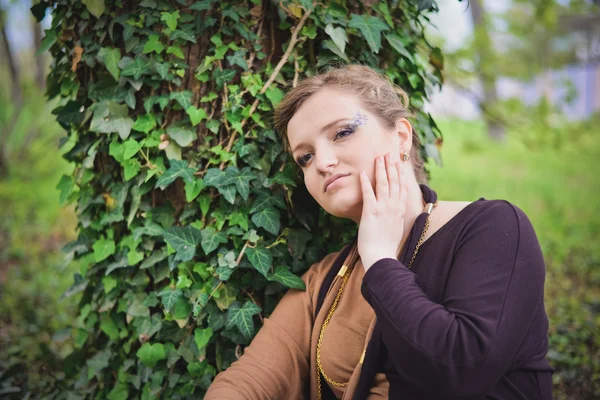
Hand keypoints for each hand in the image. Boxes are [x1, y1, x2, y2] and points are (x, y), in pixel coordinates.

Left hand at [358, 153, 407, 270]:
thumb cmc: (387, 245)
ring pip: (384, 184)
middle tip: (388, 153)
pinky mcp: (371, 212)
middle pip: (394, 181)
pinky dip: (366, 182)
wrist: (382, 255)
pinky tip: (363, 173)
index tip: (398, 162)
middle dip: (391, 166)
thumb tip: (396, 212)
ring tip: (378, 158)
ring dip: (381, 169)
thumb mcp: (396, 228)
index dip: (400, 173)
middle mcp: (394, 206)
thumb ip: (396, 216)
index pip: (402, 187)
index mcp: (400, 210)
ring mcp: (383, 208)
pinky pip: (368, 194)